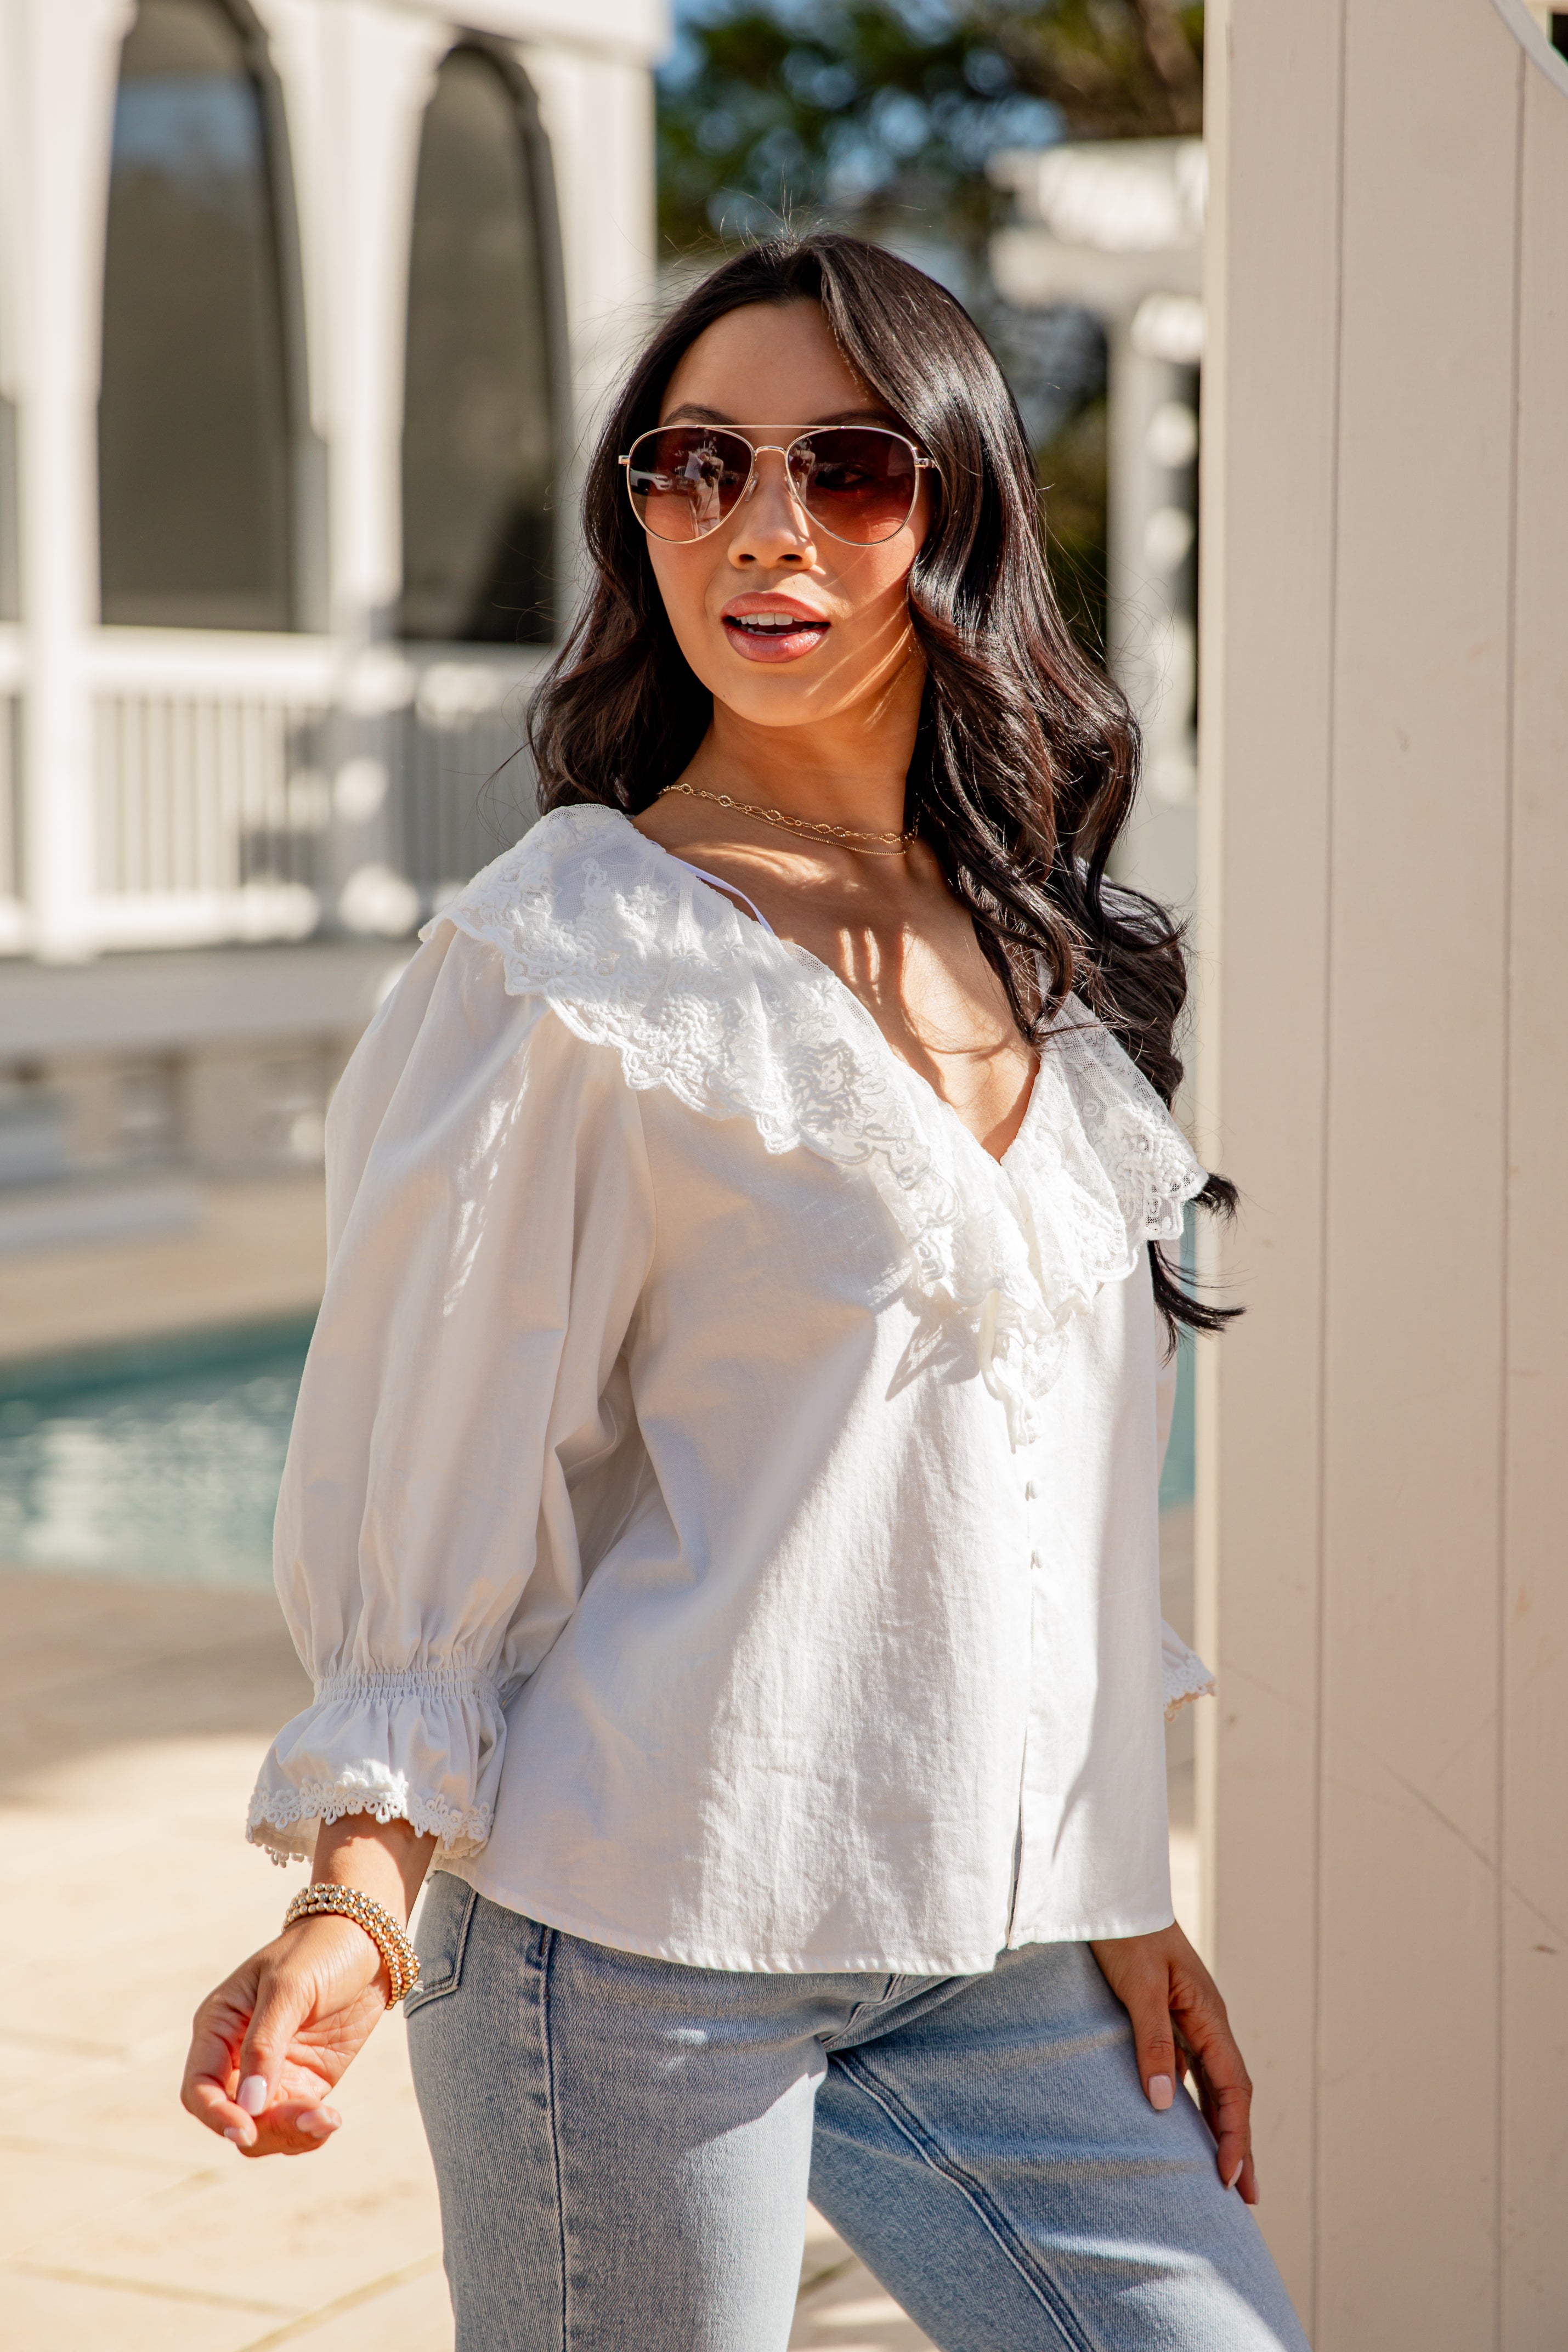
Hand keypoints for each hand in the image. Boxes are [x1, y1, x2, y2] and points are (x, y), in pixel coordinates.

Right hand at [181, 1912, 388, 2156]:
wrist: (368, 1941)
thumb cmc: (320, 1950)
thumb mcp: (289, 1987)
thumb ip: (265, 2044)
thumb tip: (248, 2105)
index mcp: (219, 2026)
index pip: (199, 2088)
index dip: (216, 2116)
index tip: (246, 2130)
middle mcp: (237, 2056)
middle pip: (231, 2118)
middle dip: (264, 2129)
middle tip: (309, 2116)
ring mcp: (272, 2073)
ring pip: (263, 2130)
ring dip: (291, 2135)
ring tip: (328, 2118)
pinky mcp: (304, 2083)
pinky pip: (294, 2125)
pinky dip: (309, 2132)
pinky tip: (330, 2120)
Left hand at [1089, 1922, 1258, 2203]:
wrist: (1112, 1892)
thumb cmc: (1126, 1933)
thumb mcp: (1138, 1986)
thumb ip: (1152, 2041)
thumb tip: (1164, 2103)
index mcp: (1209, 2014)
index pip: (1232, 2087)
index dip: (1234, 2135)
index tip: (1229, 2178)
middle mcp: (1206, 2021)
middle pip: (1231, 2093)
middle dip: (1240, 2143)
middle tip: (1246, 2196)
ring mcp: (1189, 2019)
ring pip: (1213, 2084)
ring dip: (1220, 2127)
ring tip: (1221, 2172)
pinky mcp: (1168, 2016)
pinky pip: (1189, 2069)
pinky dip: (1193, 2102)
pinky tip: (1182, 2126)